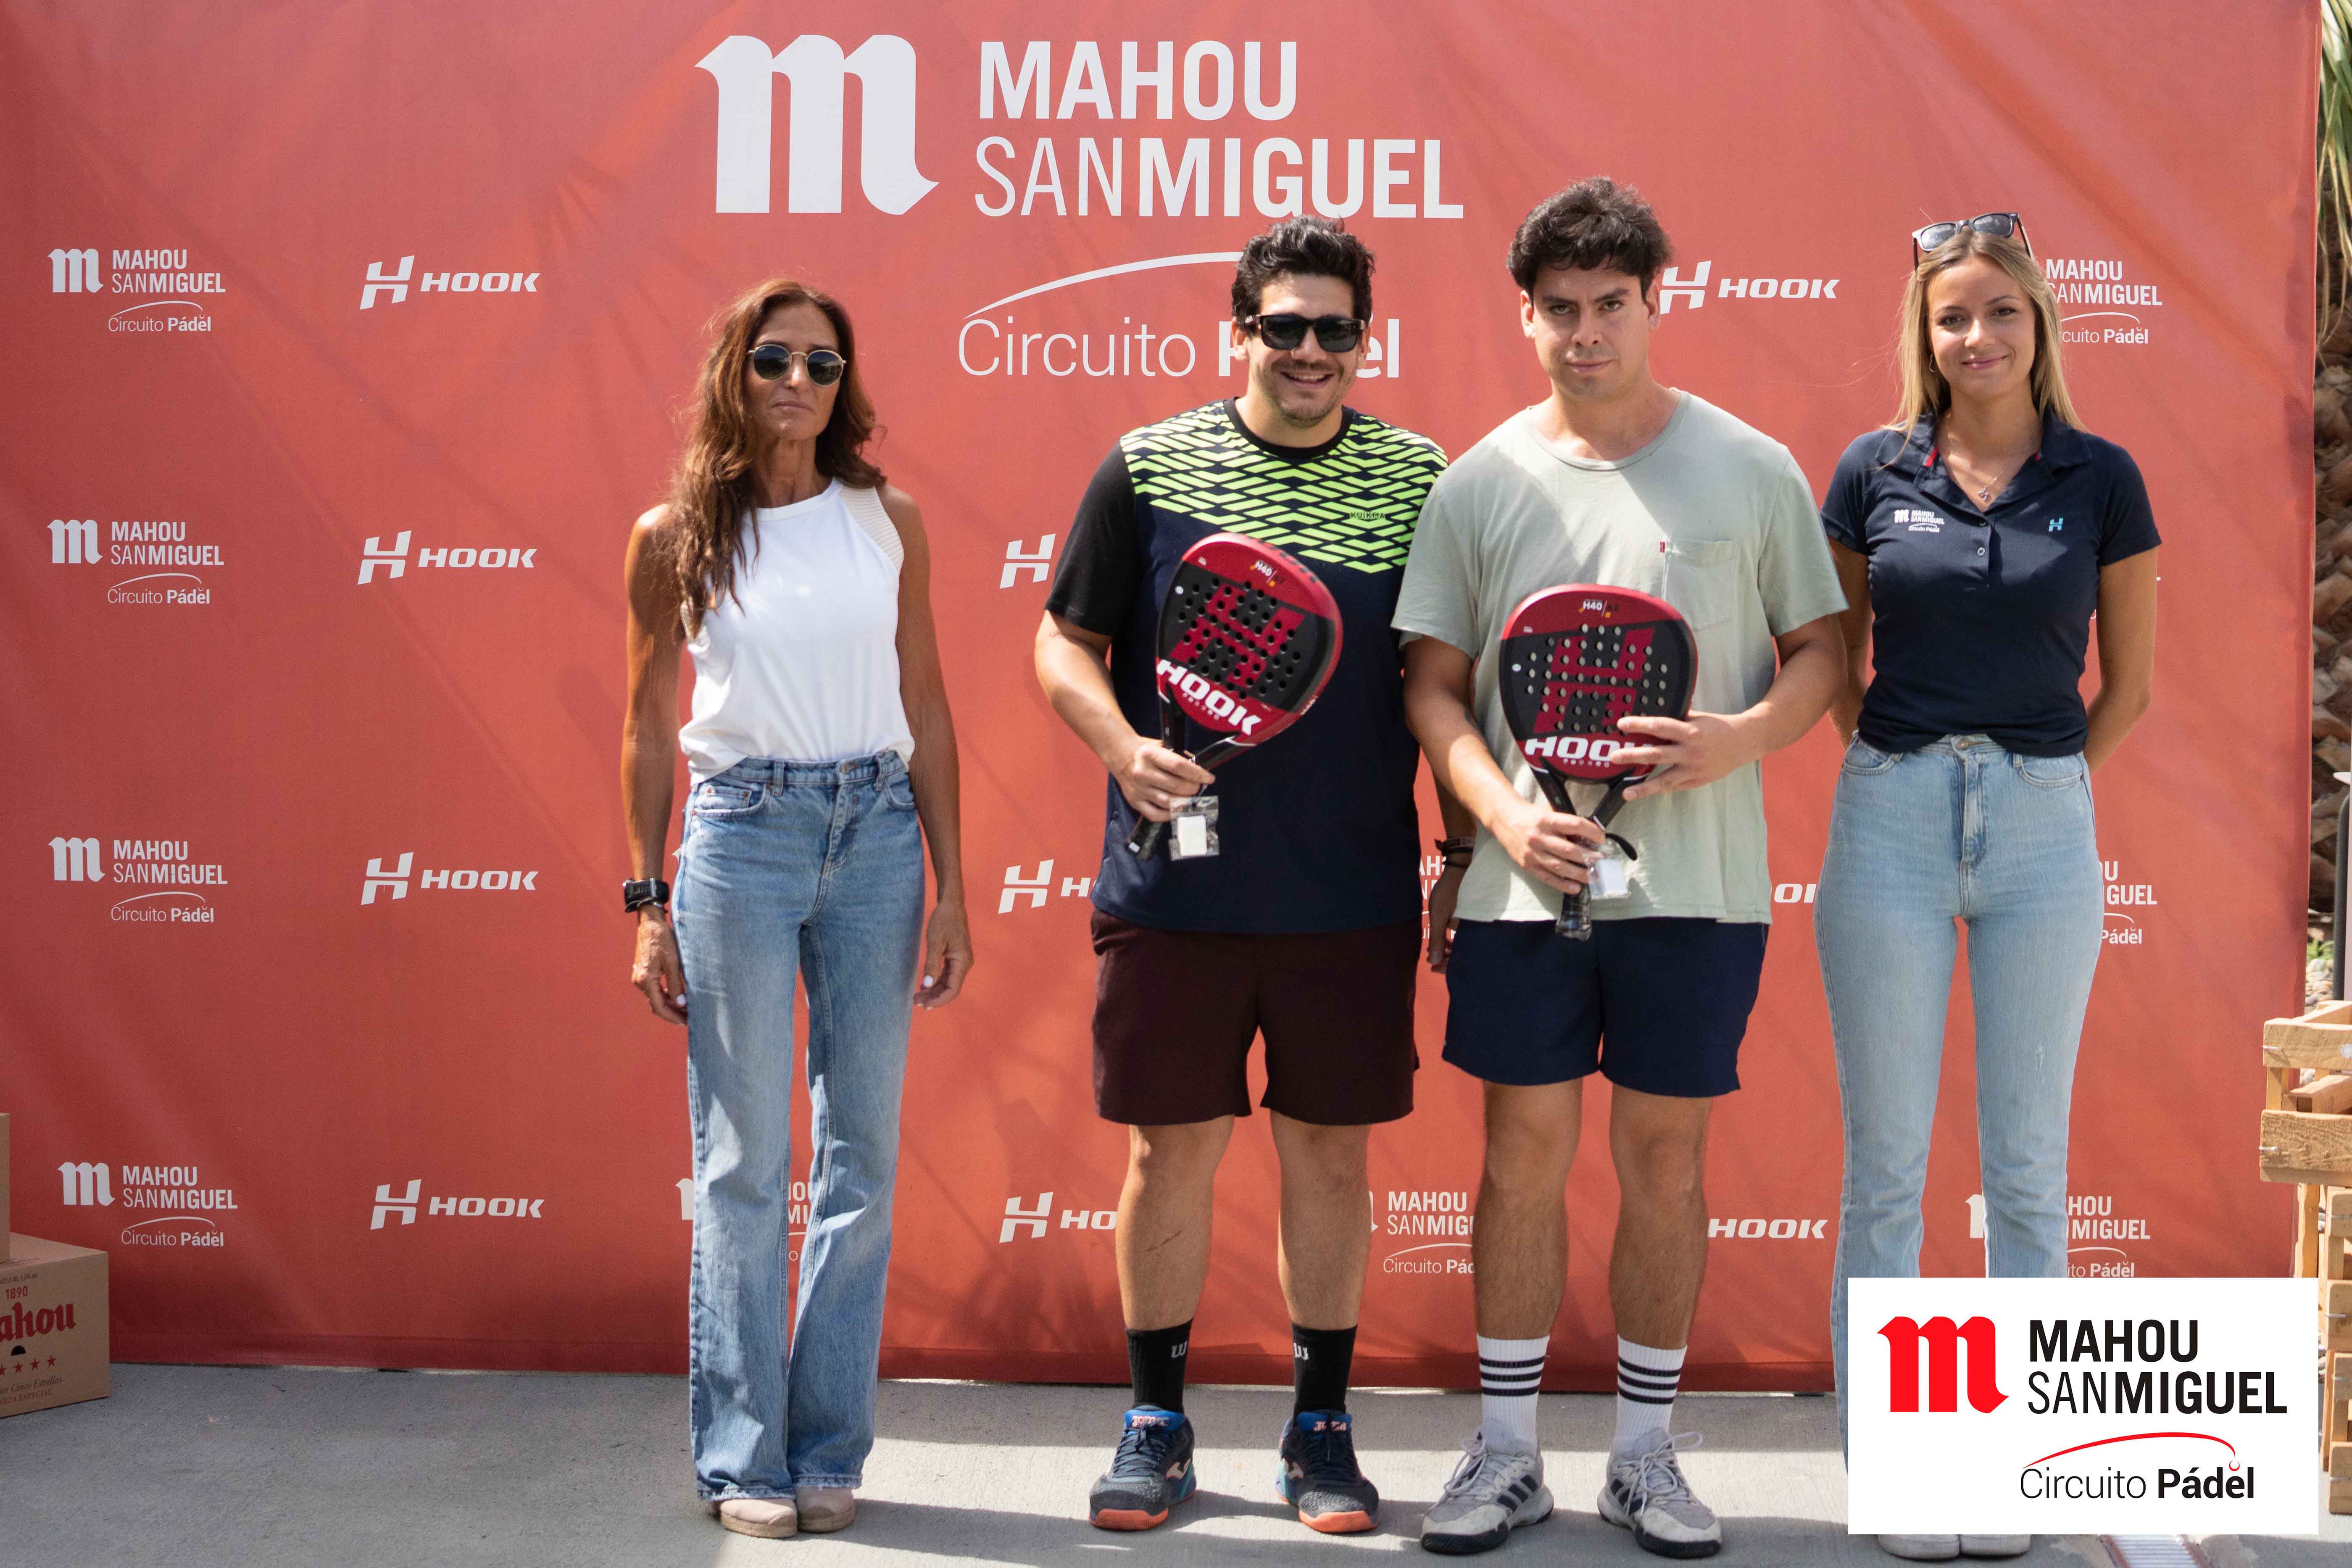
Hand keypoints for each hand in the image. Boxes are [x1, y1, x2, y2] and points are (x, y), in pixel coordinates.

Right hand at [631, 912, 686, 1023]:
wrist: (650, 922)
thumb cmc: (662, 939)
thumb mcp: (673, 962)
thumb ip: (677, 984)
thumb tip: (681, 1003)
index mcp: (646, 980)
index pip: (659, 1007)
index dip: (673, 1016)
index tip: (686, 1022)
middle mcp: (639, 981)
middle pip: (656, 1004)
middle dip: (673, 1012)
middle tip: (689, 1017)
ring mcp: (639, 977)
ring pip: (655, 998)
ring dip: (670, 1005)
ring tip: (686, 1009)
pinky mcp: (643, 972)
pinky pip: (654, 989)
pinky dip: (665, 995)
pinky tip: (678, 996)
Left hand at [916, 896, 972, 1008]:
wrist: (951, 905)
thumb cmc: (943, 921)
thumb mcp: (934, 942)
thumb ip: (931, 965)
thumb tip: (926, 985)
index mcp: (962, 961)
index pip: (952, 989)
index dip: (939, 1000)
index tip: (924, 1005)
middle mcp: (965, 964)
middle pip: (950, 988)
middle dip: (933, 997)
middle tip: (915, 1002)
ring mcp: (961, 961)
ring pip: (948, 983)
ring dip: (934, 991)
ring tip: (917, 997)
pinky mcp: (956, 958)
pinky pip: (947, 975)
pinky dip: (936, 982)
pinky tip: (924, 986)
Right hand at [1111, 735, 1215, 821]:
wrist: (1121, 756)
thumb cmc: (1146, 751)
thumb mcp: (1162, 746)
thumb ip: (1180, 757)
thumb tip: (1200, 772)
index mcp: (1149, 754)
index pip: (1179, 766)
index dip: (1197, 774)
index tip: (1209, 778)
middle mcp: (1142, 772)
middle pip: (1176, 786)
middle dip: (1193, 788)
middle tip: (1197, 787)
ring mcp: (1138, 789)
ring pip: (1168, 802)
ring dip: (1184, 801)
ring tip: (1189, 797)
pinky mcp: (1134, 802)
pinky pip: (1155, 814)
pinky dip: (1170, 814)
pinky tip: (1177, 808)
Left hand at [1425, 863, 1465, 972]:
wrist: (1460, 869)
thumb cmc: (1448, 891)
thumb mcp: (1438, 916)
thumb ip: (1437, 939)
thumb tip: (1433, 961)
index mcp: (1469, 933)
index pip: (1460, 958)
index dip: (1446, 966)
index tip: (1433, 967)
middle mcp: (1477, 931)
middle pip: (1464, 953)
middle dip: (1447, 959)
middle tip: (1432, 959)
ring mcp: (1476, 924)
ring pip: (1465, 945)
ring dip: (1451, 949)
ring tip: (1436, 949)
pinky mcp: (1474, 918)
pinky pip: (1467, 935)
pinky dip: (1456, 940)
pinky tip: (1446, 938)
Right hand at [1489, 797, 1601, 894]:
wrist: (1503, 819)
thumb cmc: (1530, 815)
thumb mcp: (1548, 813)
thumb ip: (1565, 824)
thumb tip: (1589, 837)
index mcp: (1546, 820)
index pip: (1574, 825)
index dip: (1591, 832)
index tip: (1601, 838)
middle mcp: (1538, 837)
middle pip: (1569, 850)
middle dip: (1589, 857)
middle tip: (1603, 862)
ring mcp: (1532, 853)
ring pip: (1560, 866)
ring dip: (1580, 873)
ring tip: (1594, 876)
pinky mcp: (1527, 865)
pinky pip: (1547, 877)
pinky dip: (1562, 884)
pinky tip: (1575, 887)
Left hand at [1614, 711, 1757, 798]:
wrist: (1744, 742)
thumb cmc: (1717, 727)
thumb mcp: (1697, 718)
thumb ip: (1676, 719)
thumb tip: (1650, 717)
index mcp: (1690, 731)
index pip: (1660, 726)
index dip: (1640, 725)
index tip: (1621, 724)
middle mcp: (1691, 751)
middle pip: (1657, 754)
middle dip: (1634, 756)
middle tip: (1614, 757)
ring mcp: (1694, 769)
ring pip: (1665, 779)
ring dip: (1644, 787)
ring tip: (1626, 793)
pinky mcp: (1697, 781)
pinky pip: (1675, 787)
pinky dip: (1659, 790)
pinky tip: (1644, 793)